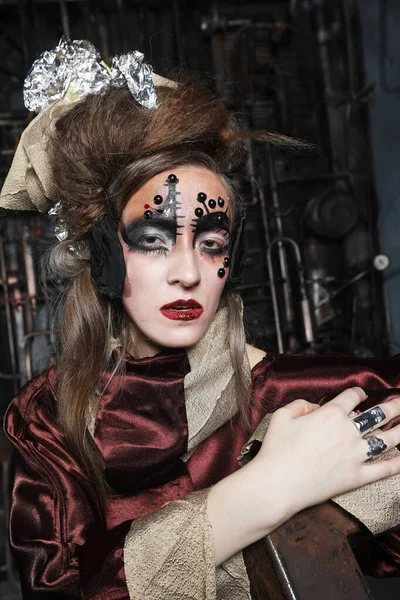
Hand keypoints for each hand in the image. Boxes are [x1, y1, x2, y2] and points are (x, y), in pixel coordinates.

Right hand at [256, 387, 399, 520]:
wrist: (278, 483)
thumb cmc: (276, 449)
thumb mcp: (281, 416)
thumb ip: (300, 404)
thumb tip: (315, 407)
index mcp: (330, 414)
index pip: (352, 397)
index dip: (358, 393)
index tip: (360, 395)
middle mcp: (348, 431)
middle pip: (378, 415)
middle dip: (393, 407)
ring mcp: (355, 455)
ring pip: (387, 439)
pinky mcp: (357, 477)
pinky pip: (384, 469)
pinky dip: (398, 463)